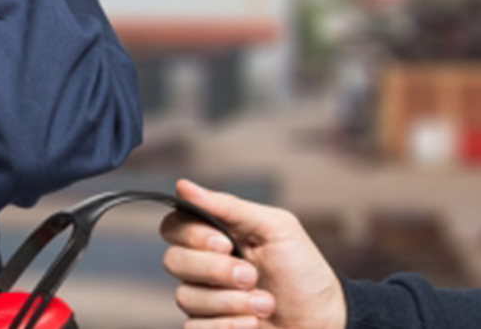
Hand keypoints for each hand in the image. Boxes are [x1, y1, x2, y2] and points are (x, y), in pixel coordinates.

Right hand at [160, 179, 345, 328]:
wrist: (326, 321)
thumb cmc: (304, 272)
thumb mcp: (275, 228)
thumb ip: (228, 206)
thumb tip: (183, 185)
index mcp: (215, 236)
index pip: (173, 227)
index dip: (191, 236)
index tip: (225, 244)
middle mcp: (204, 267)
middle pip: (173, 261)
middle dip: (215, 271)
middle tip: (251, 276)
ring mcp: (205, 299)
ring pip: (185, 297)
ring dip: (230, 302)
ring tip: (265, 304)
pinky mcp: (210, 328)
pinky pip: (193, 328)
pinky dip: (227, 326)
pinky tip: (253, 324)